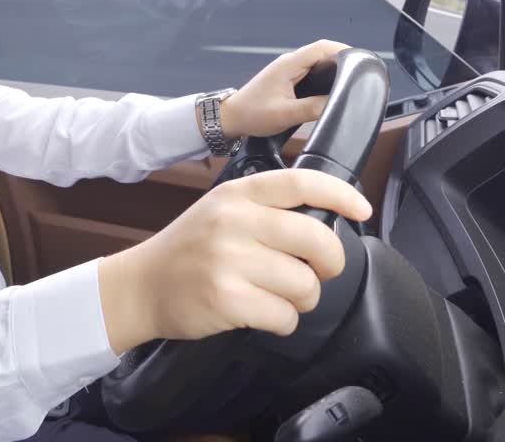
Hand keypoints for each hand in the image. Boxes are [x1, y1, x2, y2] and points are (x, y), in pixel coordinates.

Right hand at [97, 168, 371, 353]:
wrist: (141, 286)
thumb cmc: (189, 250)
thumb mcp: (221, 210)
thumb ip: (266, 209)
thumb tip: (327, 221)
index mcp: (237, 194)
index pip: (301, 183)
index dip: (341, 195)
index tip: (363, 209)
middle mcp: (233, 221)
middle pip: (316, 239)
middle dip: (331, 263)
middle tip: (319, 271)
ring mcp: (228, 260)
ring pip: (304, 284)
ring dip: (302, 299)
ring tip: (279, 296)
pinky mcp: (226, 299)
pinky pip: (284, 315)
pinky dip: (283, 321)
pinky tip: (263, 314)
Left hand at [217, 40, 349, 139]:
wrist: (231, 118)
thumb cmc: (252, 114)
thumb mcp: (285, 114)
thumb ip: (312, 108)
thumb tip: (336, 104)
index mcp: (289, 64)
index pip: (322, 47)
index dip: (344, 51)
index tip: (360, 62)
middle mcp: (290, 62)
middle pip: (323, 51)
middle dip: (343, 58)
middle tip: (361, 73)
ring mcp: (289, 69)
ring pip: (318, 61)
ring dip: (334, 67)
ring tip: (351, 79)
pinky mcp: (288, 78)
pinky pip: (312, 70)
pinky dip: (325, 75)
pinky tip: (332, 86)